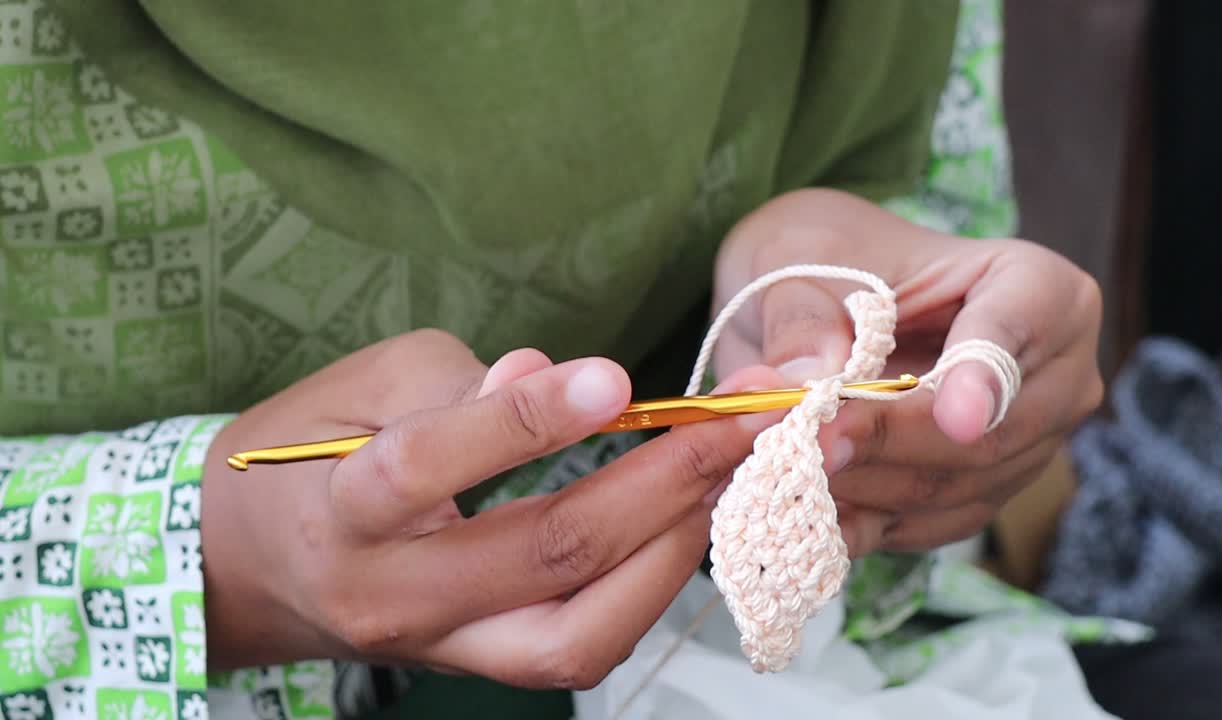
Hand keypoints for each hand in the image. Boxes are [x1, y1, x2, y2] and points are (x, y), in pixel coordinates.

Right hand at [202, 329, 777, 687]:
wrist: (252, 564)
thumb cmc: (310, 451)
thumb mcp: (365, 385)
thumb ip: (463, 383)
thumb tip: (555, 379)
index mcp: (341, 507)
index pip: (430, 466)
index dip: (528, 420)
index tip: (616, 378)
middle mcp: (392, 595)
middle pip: (540, 556)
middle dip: (658, 485)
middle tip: (734, 424)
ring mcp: (440, 646)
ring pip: (578, 634)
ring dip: (670, 553)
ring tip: (726, 479)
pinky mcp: (479, 666)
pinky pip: (580, 647)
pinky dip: (645, 588)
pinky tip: (682, 525)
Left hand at [711, 189, 1103, 555]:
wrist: (818, 296)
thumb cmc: (825, 255)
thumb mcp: (798, 259)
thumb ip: (800, 320)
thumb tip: (794, 386)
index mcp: (1036, 288)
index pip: (1017, 336)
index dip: (982, 380)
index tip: (954, 417)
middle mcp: (1053, 377)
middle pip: (987, 435)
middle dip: (889, 446)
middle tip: (809, 447)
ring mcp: (1022, 446)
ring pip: (953, 490)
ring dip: (863, 487)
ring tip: (781, 471)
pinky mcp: (974, 496)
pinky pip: (925, 526)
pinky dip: (860, 522)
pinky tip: (800, 511)